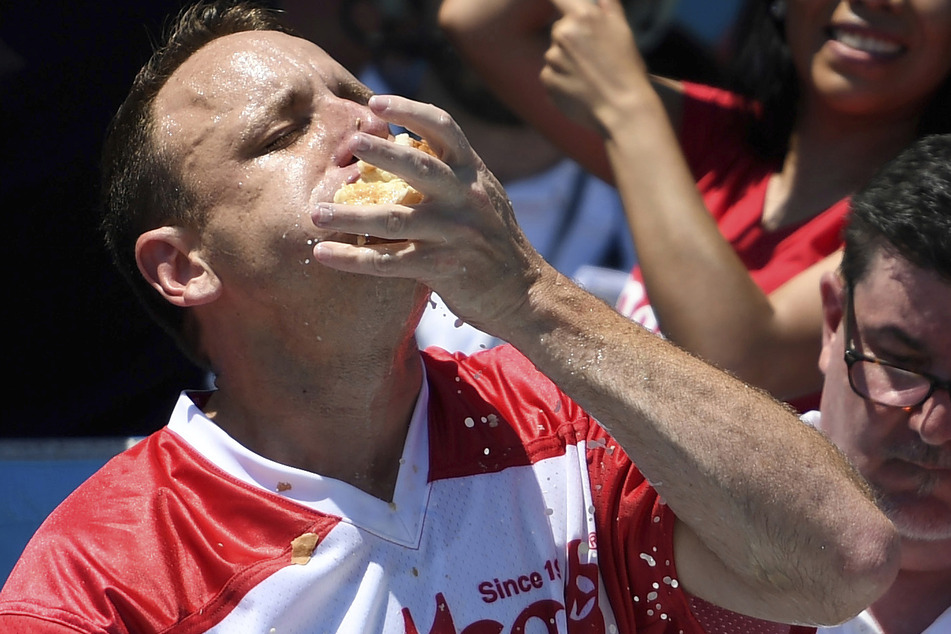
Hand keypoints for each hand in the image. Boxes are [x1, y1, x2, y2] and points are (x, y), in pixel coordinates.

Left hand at [312, 94, 547, 336]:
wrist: (523, 293)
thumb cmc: (492, 242)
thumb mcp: (481, 197)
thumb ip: (449, 174)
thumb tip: (399, 149)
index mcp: (472, 172)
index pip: (443, 128)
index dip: (409, 111)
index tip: (375, 102)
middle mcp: (465, 197)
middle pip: (419, 167)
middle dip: (381, 152)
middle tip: (347, 145)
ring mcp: (454, 233)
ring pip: (394, 219)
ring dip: (350, 216)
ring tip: (316, 214)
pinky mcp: (443, 268)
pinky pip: (389, 262)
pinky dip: (353, 259)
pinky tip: (325, 255)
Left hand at [541, 0, 650, 133]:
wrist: (623, 108)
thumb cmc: (627, 69)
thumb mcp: (622, 31)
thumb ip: (608, 8)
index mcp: (583, 16)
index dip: (557, 0)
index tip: (556, 4)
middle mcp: (564, 33)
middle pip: (559, 31)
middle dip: (571, 41)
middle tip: (594, 59)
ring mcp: (553, 57)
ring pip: (554, 55)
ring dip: (566, 64)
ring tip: (590, 77)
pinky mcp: (548, 79)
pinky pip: (550, 76)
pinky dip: (561, 82)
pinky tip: (580, 90)